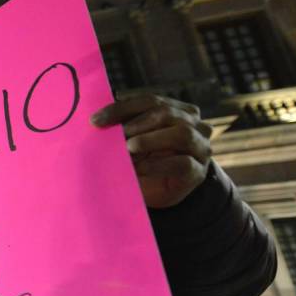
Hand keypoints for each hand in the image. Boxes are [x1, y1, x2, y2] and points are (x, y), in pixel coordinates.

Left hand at [91, 93, 211, 208]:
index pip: (150, 101)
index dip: (122, 108)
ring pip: (181, 133)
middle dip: (137, 122)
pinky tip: (139, 168)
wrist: (156, 194)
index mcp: (177, 110)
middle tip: (116, 135)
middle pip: (166, 112)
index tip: (95, 120)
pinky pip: (183, 163)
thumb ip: (123, 127)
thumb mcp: (131, 140)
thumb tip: (98, 118)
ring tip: (128, 148)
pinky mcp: (199, 171)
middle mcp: (194, 124)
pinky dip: (157, 164)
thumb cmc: (142, 162)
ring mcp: (200, 147)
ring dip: (150, 140)